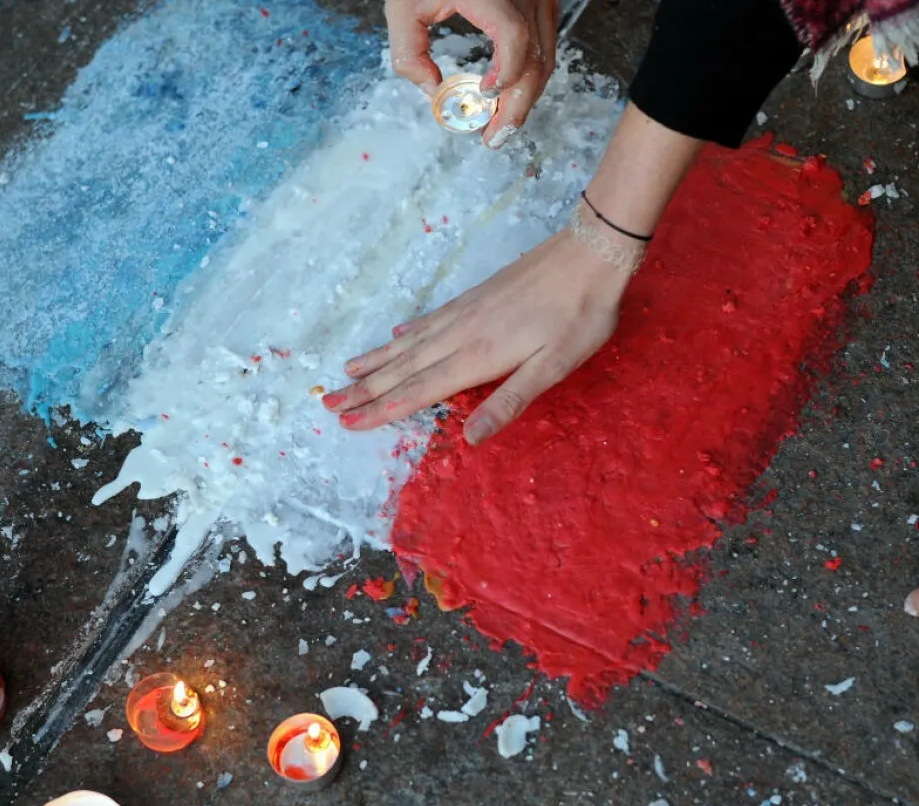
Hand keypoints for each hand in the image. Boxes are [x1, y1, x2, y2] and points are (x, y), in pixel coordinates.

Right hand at [322, 228, 630, 443]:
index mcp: (477, 357)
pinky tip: (395, 337)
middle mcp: (461, 334)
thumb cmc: (580, 315)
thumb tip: (469, 439)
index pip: (419, 391)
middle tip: (328, 404)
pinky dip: (406, 333)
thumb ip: (509, 401)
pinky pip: (428, 321)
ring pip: (410, 344)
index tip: (349, 423)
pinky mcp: (475, 297)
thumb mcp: (554, 367)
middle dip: (364, 389)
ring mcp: (465, 312)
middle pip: (403, 368)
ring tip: (346, 372)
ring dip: (376, 361)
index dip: (382, 410)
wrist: (589, 254)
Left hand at [385, 0, 558, 146]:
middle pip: (537, 60)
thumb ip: (408, 53)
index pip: (515, 39)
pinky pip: (546, 44)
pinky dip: (531, 74)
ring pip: (547, 57)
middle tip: (495, 137)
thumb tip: (432, 92)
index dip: (505, 75)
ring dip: (526, 96)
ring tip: (501, 123)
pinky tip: (509, 94)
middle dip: (517, 106)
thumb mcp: (403, 7)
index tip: (483, 94)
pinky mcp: (541, 1)